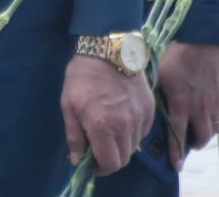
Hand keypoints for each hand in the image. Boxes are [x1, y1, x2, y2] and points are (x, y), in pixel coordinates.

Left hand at [61, 53, 155, 175]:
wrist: (107, 49)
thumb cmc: (82, 77)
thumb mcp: (68, 105)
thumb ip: (74, 136)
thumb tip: (77, 161)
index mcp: (102, 126)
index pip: (110, 164)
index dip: (101, 168)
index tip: (93, 163)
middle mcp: (125, 126)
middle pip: (124, 158)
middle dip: (111, 158)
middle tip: (99, 146)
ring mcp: (140, 118)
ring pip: (134, 146)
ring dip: (122, 144)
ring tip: (108, 129)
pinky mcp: (150, 110)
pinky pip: (143, 131)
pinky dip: (133, 132)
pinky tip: (121, 118)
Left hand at [154, 41, 218, 166]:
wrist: (204, 39)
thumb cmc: (175, 53)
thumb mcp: (157, 72)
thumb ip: (153, 91)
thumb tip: (141, 102)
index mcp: (180, 105)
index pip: (178, 137)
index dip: (176, 153)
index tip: (175, 167)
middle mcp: (200, 109)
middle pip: (201, 138)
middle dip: (193, 145)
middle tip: (186, 144)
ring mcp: (215, 103)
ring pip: (214, 129)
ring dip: (205, 133)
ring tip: (197, 131)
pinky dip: (215, 119)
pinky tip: (208, 114)